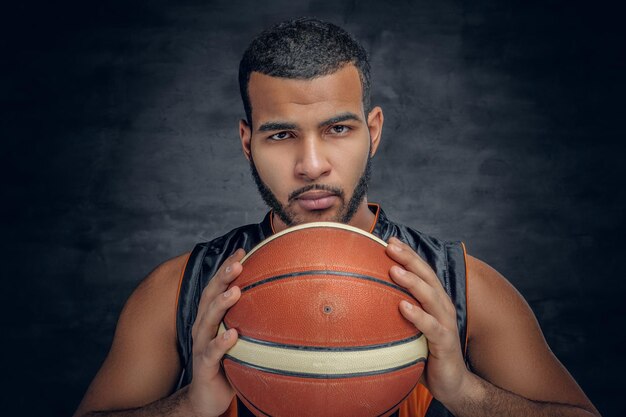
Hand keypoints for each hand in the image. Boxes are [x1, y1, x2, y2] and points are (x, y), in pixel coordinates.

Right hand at [186, 249, 244, 416]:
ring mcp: (201, 345)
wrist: (206, 397)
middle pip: (210, 296)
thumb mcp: (239, 337)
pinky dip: (221, 343)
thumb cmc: (227, 362)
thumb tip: (282, 301)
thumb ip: (251, 319)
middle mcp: (202, 327)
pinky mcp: (203, 366)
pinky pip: (211, 353)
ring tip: (234, 291)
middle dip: (222, 277)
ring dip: (221, 304)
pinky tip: (232, 335)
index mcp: (210, 317)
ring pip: (208, 320)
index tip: (242, 251)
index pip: (217, 287)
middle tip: (237, 263)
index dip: (226, 268)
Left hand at [386, 237, 469, 405]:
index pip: (422, 272)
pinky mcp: (445, 343)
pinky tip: (403, 306)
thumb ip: (395, 313)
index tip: (389, 240)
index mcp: (434, 301)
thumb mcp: (410, 328)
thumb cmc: (426, 352)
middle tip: (390, 246)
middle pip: (427, 277)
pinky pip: (431, 327)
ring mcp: (446, 324)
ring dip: (412, 282)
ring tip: (394, 270)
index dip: (408, 255)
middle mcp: (442, 307)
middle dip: (409, 259)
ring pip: (430, 297)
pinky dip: (418, 316)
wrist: (452, 384)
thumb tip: (364, 301)